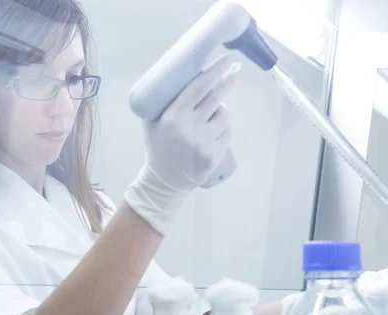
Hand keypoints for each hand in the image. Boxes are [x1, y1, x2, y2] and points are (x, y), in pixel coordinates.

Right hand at [125, 55, 241, 234]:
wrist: (164, 181)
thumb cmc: (158, 146)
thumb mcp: (152, 121)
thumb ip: (163, 101)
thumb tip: (181, 74)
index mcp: (173, 116)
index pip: (199, 88)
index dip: (215, 72)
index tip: (226, 61)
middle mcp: (189, 128)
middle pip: (216, 98)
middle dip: (228, 81)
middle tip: (235, 69)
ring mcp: (203, 143)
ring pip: (223, 116)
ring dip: (220, 111)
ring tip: (209, 118)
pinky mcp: (214, 156)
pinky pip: (226, 133)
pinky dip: (223, 129)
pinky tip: (213, 132)